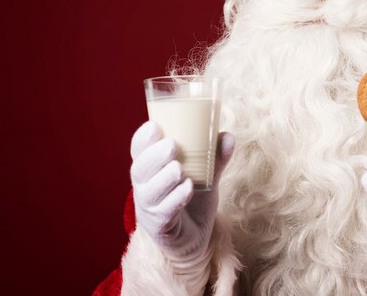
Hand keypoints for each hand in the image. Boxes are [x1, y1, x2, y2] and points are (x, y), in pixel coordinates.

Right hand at [130, 121, 233, 259]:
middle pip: (140, 170)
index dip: (143, 139)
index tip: (154, 126)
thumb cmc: (192, 201)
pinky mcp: (160, 228)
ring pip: (149, 192)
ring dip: (164, 178)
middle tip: (172, 145)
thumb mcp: (205, 176)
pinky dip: (176, 199)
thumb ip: (215, 157)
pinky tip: (188, 189)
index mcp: (151, 170)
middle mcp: (145, 188)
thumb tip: (228, 136)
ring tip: (179, 169)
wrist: (193, 240)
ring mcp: (150, 209)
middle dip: (154, 156)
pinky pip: (164, 212)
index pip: (138, 151)